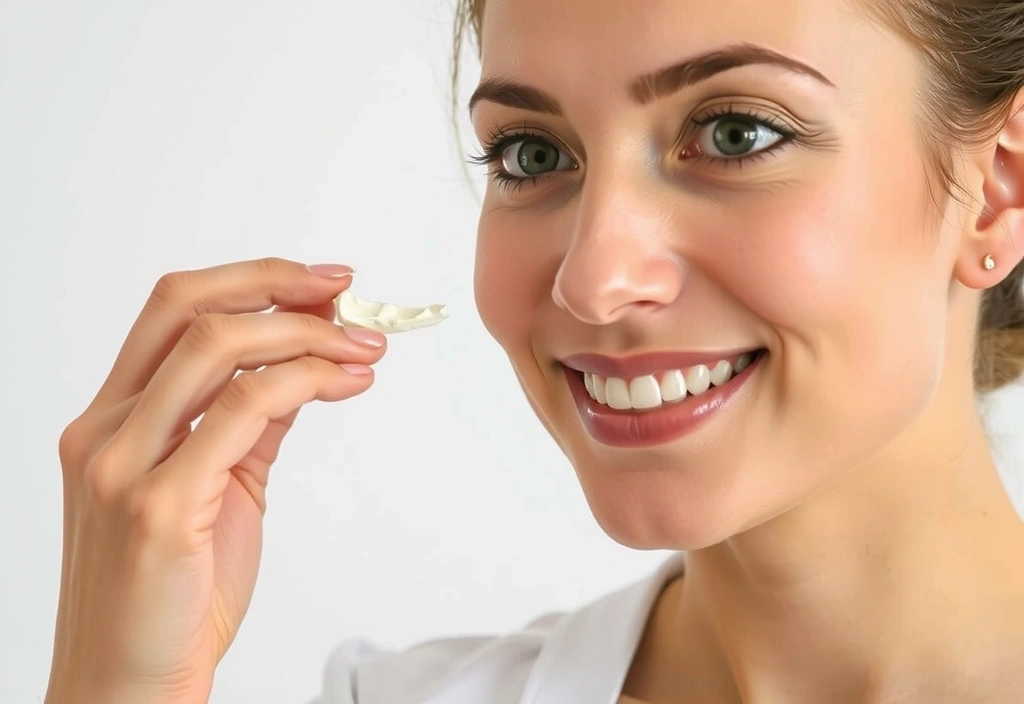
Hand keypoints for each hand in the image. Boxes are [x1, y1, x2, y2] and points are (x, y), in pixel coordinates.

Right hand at [45, 258, 384, 703]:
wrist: (132, 685)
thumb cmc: (171, 597)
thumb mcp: (214, 492)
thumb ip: (246, 427)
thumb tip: (299, 370)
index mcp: (110, 422)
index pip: (172, 311)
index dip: (252, 280)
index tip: (321, 281)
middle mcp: (105, 432)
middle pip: (189, 309)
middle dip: (279, 285)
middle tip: (349, 293)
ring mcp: (124, 466)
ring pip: (220, 349)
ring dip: (309, 334)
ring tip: (365, 346)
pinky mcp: (159, 504)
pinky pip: (246, 411)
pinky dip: (307, 381)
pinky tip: (348, 383)